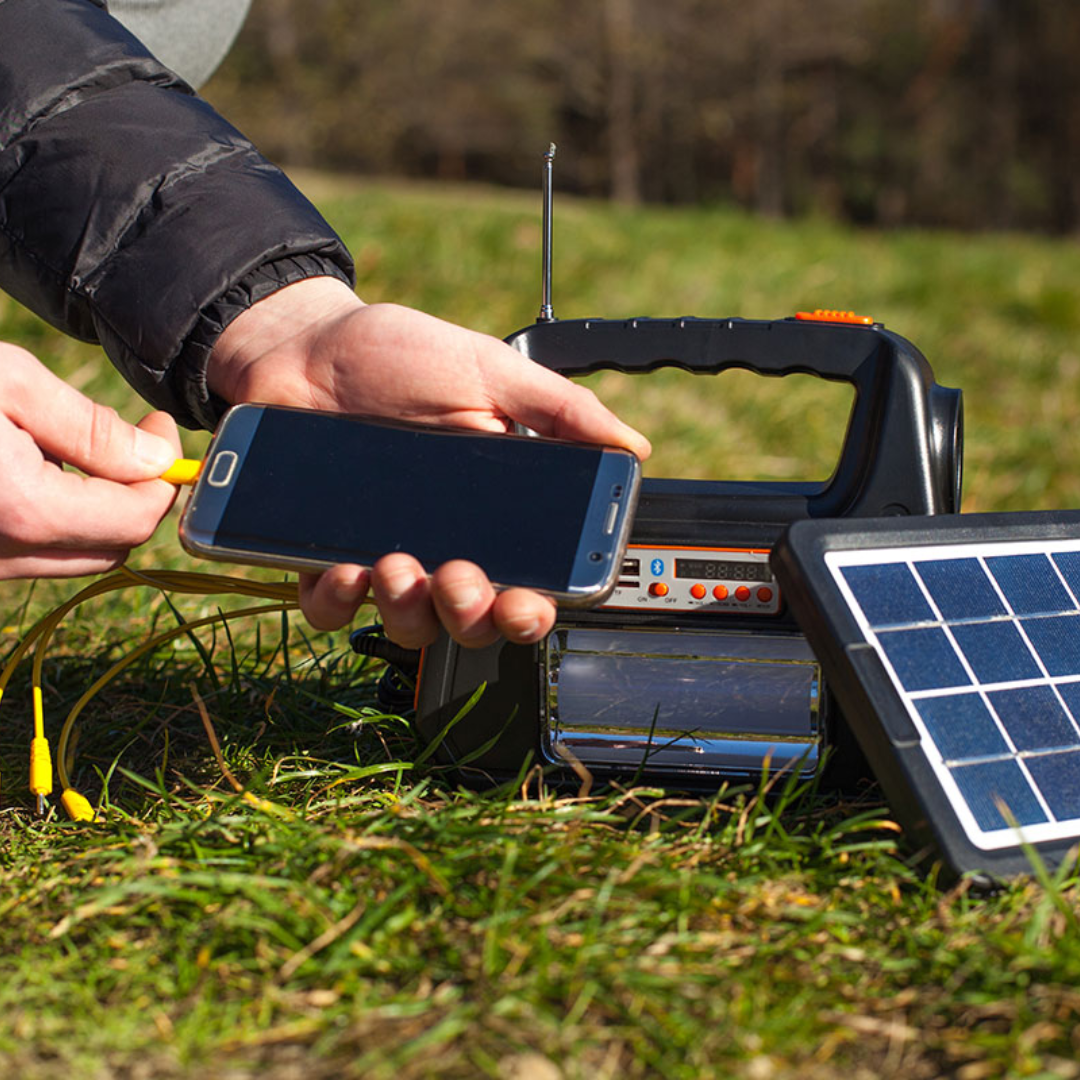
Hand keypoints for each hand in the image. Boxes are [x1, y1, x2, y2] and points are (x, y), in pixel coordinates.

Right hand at [0, 343, 180, 578]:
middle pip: (113, 548)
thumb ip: (91, 429)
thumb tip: (156, 459)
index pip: (137, 520)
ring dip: (92, 511)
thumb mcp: (12, 383)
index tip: (160, 429)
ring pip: (72, 555)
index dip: (165, 477)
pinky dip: (49, 519)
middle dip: (135, 497)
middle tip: (131, 441)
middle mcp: (2, 555)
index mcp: (25, 511)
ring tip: (67, 447)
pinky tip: (28, 468)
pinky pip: (30, 552)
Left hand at [208, 278, 650, 647]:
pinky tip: (345, 565)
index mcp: (493, 512)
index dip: (531, 609)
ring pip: (409, 625)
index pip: (526, 583)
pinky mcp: (324, 556)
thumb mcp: (488, 371)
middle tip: (459, 575)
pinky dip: (340, 600)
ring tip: (396, 562)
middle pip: (470, 620)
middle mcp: (443, 542)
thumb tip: (633, 446)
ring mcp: (384, 553)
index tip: (526, 602)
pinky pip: (334, 609)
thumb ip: (560, 409)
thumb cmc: (399, 354)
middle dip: (471, 613)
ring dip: (409, 609)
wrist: (304, 345)